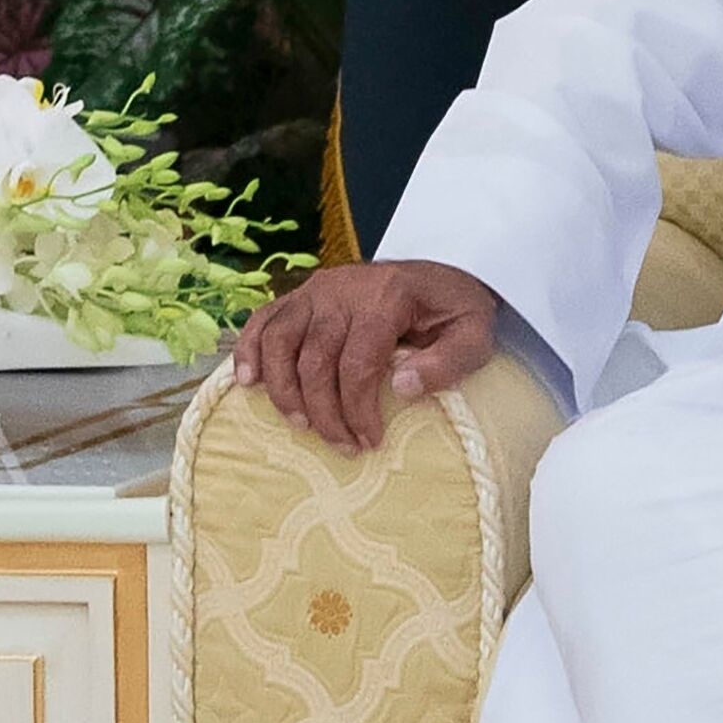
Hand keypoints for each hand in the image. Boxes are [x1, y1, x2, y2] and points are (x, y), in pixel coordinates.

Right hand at [228, 260, 499, 454]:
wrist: (441, 276)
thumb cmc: (455, 311)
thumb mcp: (474, 335)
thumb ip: (447, 362)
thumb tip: (400, 387)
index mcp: (387, 296)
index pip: (358, 363)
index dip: (358, 409)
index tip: (369, 442)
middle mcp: (344, 289)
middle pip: (316, 359)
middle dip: (325, 412)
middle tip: (342, 446)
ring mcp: (317, 289)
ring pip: (280, 341)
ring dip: (283, 389)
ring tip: (301, 425)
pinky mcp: (302, 294)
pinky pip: (264, 320)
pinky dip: (248, 350)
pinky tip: (248, 383)